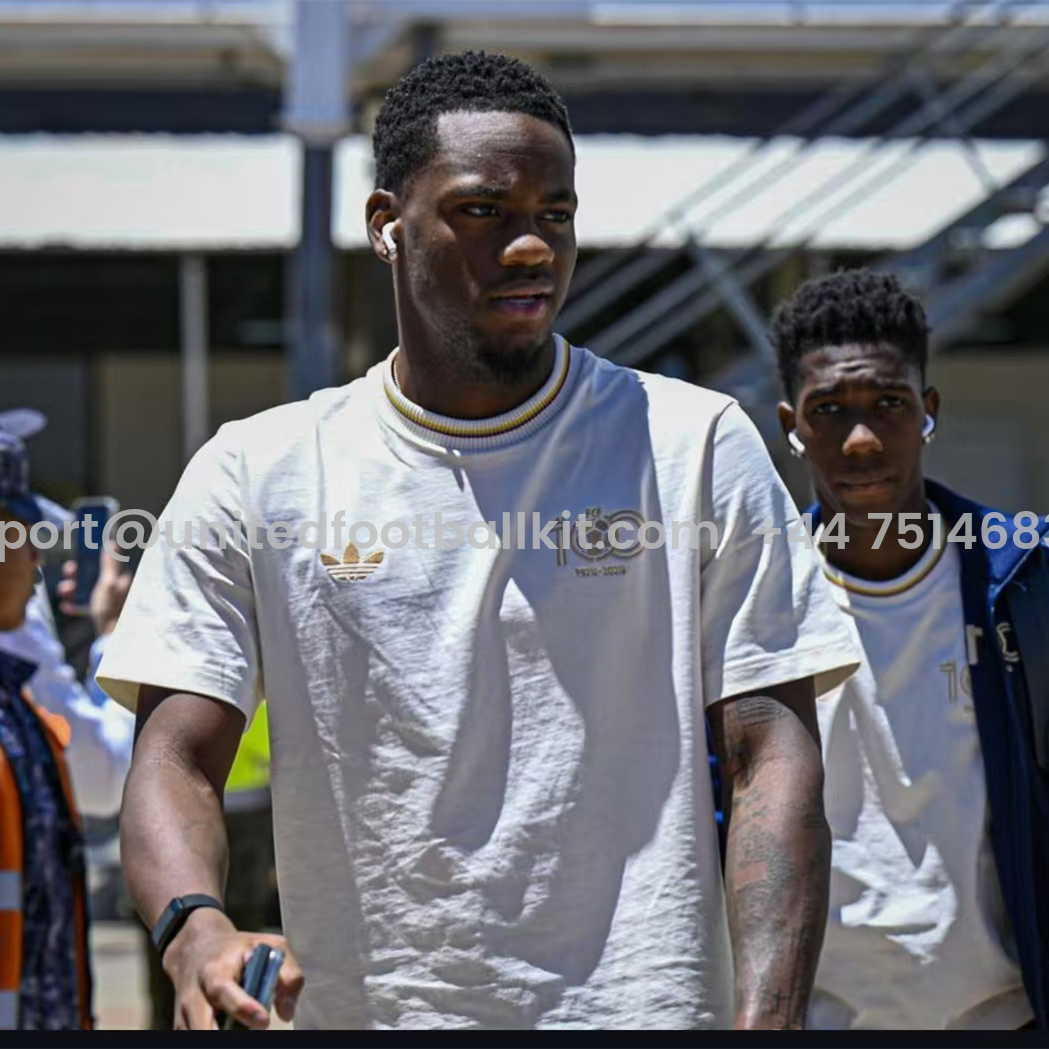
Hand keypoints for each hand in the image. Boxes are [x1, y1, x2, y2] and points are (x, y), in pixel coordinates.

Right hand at [57, 550, 131, 634]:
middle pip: (93, 575)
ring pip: (86, 589)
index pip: (107, 562)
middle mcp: (116, 588)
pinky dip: (74, 604)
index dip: (92, 557)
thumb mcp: (109, 584)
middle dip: (78, 573)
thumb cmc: (112, 609)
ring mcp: (108, 600)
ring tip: (65, 592)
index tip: (79, 556)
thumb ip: (110, 565)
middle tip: (69, 572)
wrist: (111, 638)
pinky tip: (67, 606)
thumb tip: (113, 544)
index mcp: (122, 579)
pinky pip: (84, 605)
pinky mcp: (101, 612)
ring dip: (72, 588)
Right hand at [162, 908, 303, 1029]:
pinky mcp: (181, 1025)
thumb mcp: (268, 946)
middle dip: (222, 1034)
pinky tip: (228, 1029)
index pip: (223, 990)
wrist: (195, 947)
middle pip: (202, 1023)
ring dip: (218, 1036)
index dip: (243, 1007)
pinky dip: (210, 1037)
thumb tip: (287, 1011)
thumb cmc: (236, 949)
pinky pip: (192, 1038)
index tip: (263, 1020)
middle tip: (253, 1032)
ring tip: (241, 1030)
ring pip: (195, 1033)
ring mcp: (184, 1012)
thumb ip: (287, 972)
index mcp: (215, 969)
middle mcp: (195, 993)